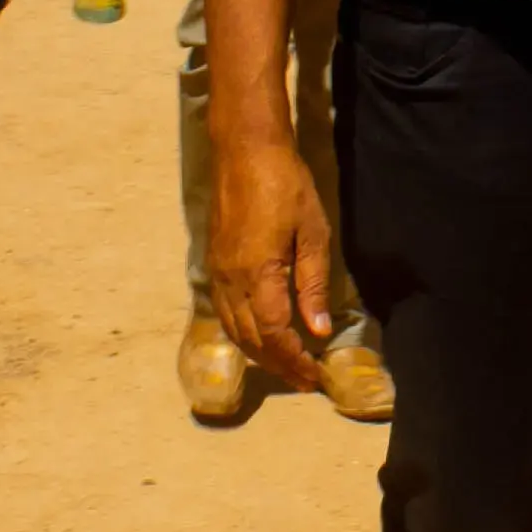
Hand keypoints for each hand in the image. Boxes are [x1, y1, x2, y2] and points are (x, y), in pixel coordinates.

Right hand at [209, 128, 336, 390]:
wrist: (245, 151)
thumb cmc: (287, 185)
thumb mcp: (313, 234)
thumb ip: (313, 285)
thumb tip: (318, 331)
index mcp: (258, 273)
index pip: (273, 333)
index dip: (293, 360)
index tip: (313, 376)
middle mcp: (230, 280)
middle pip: (251, 339)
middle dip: (279, 364)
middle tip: (304, 380)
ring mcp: (217, 273)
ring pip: (234, 330)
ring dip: (259, 353)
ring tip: (286, 366)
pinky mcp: (213, 264)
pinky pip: (224, 313)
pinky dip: (242, 333)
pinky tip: (260, 336)